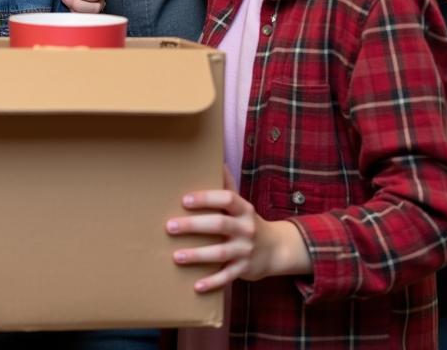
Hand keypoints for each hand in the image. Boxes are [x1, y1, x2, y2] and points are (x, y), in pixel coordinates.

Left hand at [166, 172, 310, 291]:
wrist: (276, 249)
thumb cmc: (248, 221)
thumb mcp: (240, 203)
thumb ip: (227, 185)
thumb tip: (216, 160)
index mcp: (243, 209)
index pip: (226, 199)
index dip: (206, 198)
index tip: (184, 200)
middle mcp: (246, 229)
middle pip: (219, 225)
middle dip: (194, 226)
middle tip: (170, 226)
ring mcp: (246, 250)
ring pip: (221, 253)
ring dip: (198, 255)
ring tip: (176, 256)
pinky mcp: (245, 270)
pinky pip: (228, 277)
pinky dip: (212, 282)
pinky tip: (195, 286)